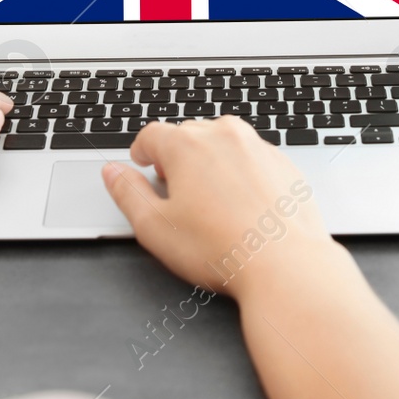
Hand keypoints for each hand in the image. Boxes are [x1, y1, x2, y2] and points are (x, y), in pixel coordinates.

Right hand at [103, 117, 398, 398]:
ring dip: (212, 161)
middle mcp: (224, 136)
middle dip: (177, 157)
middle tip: (175, 190)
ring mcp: (258, 147)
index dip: (142, 151)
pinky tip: (242, 205)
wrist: (285, 263)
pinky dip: (243, 173)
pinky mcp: (284, 164)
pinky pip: (254, 159)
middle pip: (189, 134)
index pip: (152, 134)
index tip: (143, 162)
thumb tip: (113, 173)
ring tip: (210, 199)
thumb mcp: (154, 227)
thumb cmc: (221, 249)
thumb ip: (127, 194)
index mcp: (186, 145)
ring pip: (225, 143)